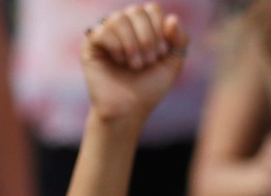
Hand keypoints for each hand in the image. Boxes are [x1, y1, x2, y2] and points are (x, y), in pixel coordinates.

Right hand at [82, 3, 189, 125]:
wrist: (129, 111)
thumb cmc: (148, 88)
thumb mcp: (172, 64)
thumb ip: (179, 39)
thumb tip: (171, 18)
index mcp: (142, 26)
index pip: (152, 9)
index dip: (159, 29)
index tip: (160, 54)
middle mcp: (123, 25)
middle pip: (136, 11)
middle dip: (147, 38)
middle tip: (148, 62)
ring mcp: (105, 32)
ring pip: (118, 19)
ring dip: (132, 45)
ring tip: (134, 65)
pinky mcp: (90, 44)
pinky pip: (102, 31)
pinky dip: (116, 47)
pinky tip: (118, 62)